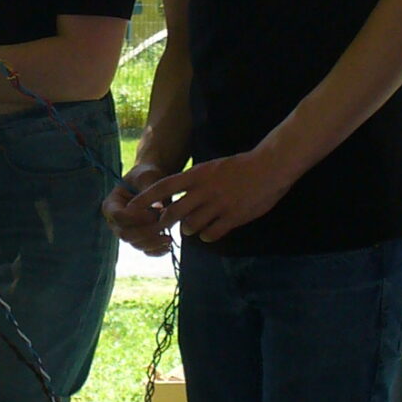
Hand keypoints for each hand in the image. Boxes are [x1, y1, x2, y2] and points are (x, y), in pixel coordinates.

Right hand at [104, 161, 174, 254]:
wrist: (152, 182)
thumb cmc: (147, 176)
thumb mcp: (147, 176)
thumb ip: (150, 189)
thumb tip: (159, 208)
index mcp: (111, 204)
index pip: (118, 216)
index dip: (135, 217)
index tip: (155, 212)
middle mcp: (115, 221)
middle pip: (125, 234)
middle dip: (146, 232)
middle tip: (164, 225)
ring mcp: (126, 232)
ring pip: (135, 244)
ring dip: (153, 243)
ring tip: (169, 236)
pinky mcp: (138, 239)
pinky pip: (145, 250)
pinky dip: (156, 251)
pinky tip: (169, 246)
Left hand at [143, 147, 289, 242]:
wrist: (270, 166)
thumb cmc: (241, 166)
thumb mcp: (212, 168)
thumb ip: (195, 182)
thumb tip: (178, 196)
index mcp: (197, 174)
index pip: (163, 186)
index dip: (145, 198)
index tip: (131, 207)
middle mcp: (204, 190)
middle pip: (173, 212)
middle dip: (165, 222)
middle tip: (165, 225)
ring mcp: (219, 204)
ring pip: (191, 226)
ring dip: (189, 229)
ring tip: (194, 226)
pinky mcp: (233, 217)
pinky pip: (211, 234)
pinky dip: (208, 235)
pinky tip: (212, 231)